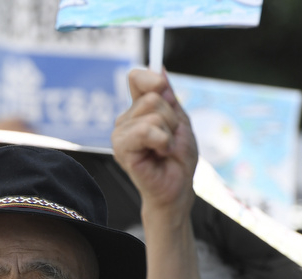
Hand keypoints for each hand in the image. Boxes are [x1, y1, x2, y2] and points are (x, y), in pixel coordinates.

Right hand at [112, 69, 197, 219]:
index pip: (137, 78)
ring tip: (164, 148)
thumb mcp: (180, 120)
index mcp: (137, 111)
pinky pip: (144, 130)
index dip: (153, 80)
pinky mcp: (122, 150)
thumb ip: (169, 96)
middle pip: (151, 97)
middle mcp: (125, 121)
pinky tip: (160, 153)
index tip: (166, 93)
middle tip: (170, 138)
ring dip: (168, 132)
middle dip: (171, 118)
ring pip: (151, 114)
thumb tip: (160, 68)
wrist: (178, 187)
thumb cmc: (178, 159)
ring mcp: (120, 135)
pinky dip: (161, 141)